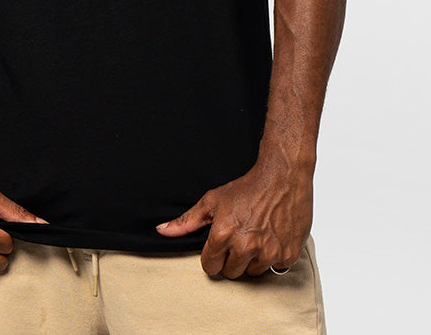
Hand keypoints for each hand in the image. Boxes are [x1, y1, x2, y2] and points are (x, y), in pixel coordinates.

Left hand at [156, 160, 312, 278]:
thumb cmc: (247, 187)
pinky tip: (272, 237)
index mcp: (223, 235)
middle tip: (240, 238)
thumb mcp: (212, 200)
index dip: (213, 256)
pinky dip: (274, 256)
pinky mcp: (287, 255)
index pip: (210, 267)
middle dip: (233, 259)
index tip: (220, 246)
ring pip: (253, 272)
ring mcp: (268, 252)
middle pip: (231, 272)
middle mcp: (245, 246)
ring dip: (254, 259)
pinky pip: (276, 268)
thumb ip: (187, 221)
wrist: (282, 177)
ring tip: (257, 235)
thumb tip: (161, 230)